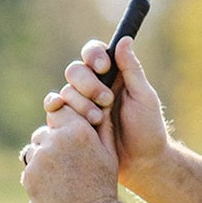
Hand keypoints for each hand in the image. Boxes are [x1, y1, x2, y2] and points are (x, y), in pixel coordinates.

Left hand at [20, 106, 118, 202]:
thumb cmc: (103, 183)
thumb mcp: (109, 151)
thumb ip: (100, 126)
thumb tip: (98, 108)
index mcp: (78, 130)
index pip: (58, 110)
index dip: (62, 121)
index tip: (67, 132)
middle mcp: (56, 140)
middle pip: (43, 132)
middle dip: (51, 142)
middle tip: (66, 160)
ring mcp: (40, 158)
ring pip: (34, 150)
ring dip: (43, 158)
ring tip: (60, 176)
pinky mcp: (29, 176)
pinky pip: (29, 169)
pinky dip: (37, 175)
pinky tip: (53, 186)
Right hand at [44, 37, 169, 192]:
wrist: (140, 162)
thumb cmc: (147, 128)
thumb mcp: (144, 97)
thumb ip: (132, 69)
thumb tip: (124, 39)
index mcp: (113, 75)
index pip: (94, 53)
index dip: (93, 56)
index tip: (104, 67)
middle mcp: (93, 87)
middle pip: (75, 71)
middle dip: (88, 84)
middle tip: (106, 100)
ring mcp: (80, 105)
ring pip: (65, 90)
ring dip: (80, 103)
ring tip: (99, 120)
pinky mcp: (69, 123)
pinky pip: (54, 109)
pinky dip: (55, 107)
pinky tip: (62, 113)